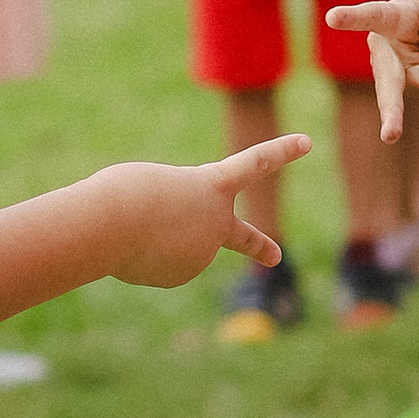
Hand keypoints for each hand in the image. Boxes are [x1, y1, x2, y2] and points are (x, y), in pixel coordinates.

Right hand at [97, 137, 309, 286]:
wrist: (113, 225)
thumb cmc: (127, 193)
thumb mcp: (154, 189)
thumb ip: (175, 216)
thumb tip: (174, 253)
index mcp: (213, 186)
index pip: (256, 163)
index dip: (282, 151)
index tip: (306, 142)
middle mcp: (217, 222)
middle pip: (243, 237)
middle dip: (260, 247)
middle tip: (275, 256)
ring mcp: (203, 253)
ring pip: (179, 247)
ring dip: (156, 239)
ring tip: (138, 231)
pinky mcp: (182, 275)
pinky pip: (162, 264)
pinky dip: (145, 257)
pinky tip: (136, 250)